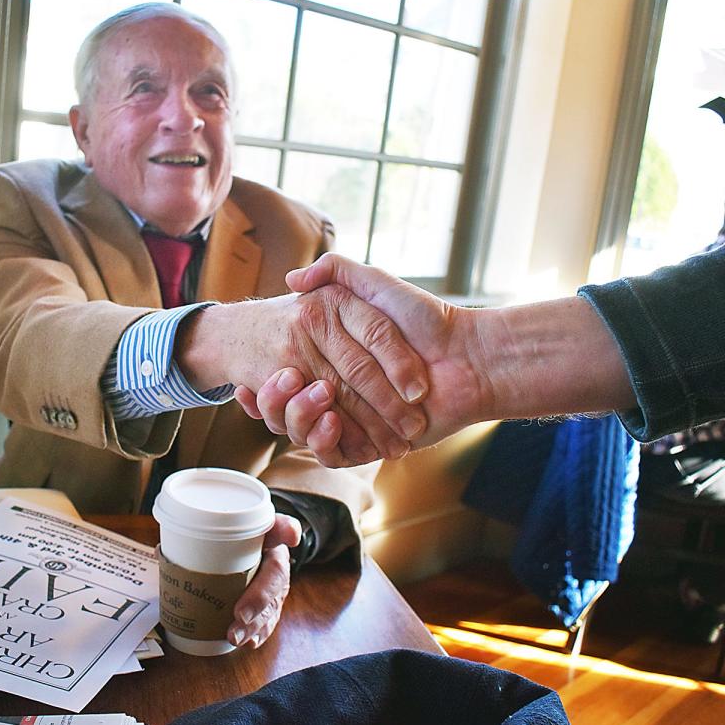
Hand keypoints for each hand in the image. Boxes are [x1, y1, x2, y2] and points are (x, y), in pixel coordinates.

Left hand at [227, 513, 300, 648]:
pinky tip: (250, 643)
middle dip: (253, 617)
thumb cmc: (253, 527)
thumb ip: (275, 522)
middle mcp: (279, 575)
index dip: (260, 595)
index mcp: (278, 553)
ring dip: (254, 629)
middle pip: (271, 600)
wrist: (251, 533)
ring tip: (235, 639)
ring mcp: (274, 592)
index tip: (239, 613)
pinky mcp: (267, 603)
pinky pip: (267, 622)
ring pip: (268, 615)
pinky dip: (259, 634)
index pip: (275, 573)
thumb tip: (293, 533)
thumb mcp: (262, 520)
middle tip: (233, 627)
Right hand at [238, 255, 490, 461]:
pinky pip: (334, 452)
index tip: (255, 371)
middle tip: (278, 381)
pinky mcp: (368, 445)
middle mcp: (340, 388)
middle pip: (295, 400)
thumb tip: (292, 279)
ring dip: (300, 416)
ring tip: (311, 397)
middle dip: (282, 397)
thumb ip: (337, 272)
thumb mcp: (375, 283)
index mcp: (335, 356)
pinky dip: (326, 441)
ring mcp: (353, 418)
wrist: (470, 359)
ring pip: (307, 427)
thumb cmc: (426, 318)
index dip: (274, 373)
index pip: (295, 368)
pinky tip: (331, 420)